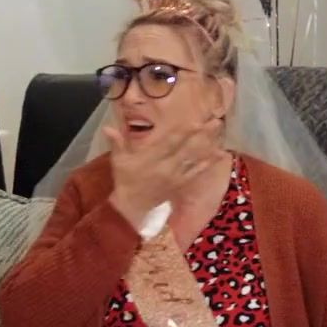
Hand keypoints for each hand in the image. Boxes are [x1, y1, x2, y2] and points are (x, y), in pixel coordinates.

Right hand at [102, 116, 225, 224]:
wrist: (132, 206)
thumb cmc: (125, 179)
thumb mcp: (119, 160)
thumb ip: (117, 142)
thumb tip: (107, 127)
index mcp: (151, 158)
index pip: (169, 143)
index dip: (182, 132)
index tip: (194, 120)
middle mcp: (166, 166)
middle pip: (186, 148)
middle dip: (201, 134)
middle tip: (215, 120)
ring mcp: (175, 175)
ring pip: (194, 157)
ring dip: (208, 144)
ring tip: (219, 131)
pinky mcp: (181, 183)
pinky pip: (196, 171)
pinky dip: (208, 163)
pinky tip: (219, 154)